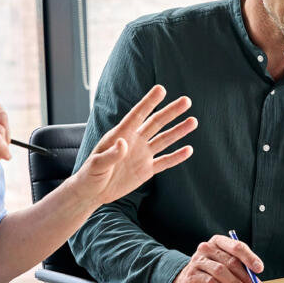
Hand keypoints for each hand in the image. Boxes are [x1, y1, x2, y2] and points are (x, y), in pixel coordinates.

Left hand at [73, 85, 197, 205]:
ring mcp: (142, 155)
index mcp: (120, 134)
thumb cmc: (89, 175)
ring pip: (164, 140)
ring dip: (178, 131)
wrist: (92, 192)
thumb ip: (110, 154)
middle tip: (186, 101)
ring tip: (193, 121)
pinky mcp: (146, 170)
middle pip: (156, 123)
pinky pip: (164, 162)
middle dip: (171, 112)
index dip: (149, 102)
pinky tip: (189, 150)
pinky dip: (176, 157)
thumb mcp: (96, 164)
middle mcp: (135, 141)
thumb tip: (123, 143)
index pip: (137, 115)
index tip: (161, 89)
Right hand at [170, 235, 263, 282]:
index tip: (259, 269)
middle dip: (245, 276)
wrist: (188, 277)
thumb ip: (240, 267)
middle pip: (230, 261)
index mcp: (218, 241)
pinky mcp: (192, 275)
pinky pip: (210, 282)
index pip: (236, 246)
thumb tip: (256, 280)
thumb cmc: (212, 268)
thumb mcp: (225, 262)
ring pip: (220, 271)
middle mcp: (206, 248)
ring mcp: (198, 261)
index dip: (249, 257)